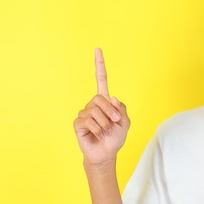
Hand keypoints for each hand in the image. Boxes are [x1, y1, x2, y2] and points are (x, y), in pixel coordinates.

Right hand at [73, 48, 129, 165]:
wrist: (106, 154)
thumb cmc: (115, 138)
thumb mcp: (125, 123)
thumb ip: (121, 110)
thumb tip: (112, 98)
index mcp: (105, 101)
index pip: (101, 80)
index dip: (99, 65)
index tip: (98, 49)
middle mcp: (93, 104)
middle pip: (100, 98)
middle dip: (110, 112)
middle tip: (114, 124)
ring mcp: (84, 113)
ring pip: (95, 111)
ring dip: (105, 124)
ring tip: (105, 132)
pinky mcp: (78, 123)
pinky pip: (88, 121)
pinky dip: (97, 130)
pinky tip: (97, 135)